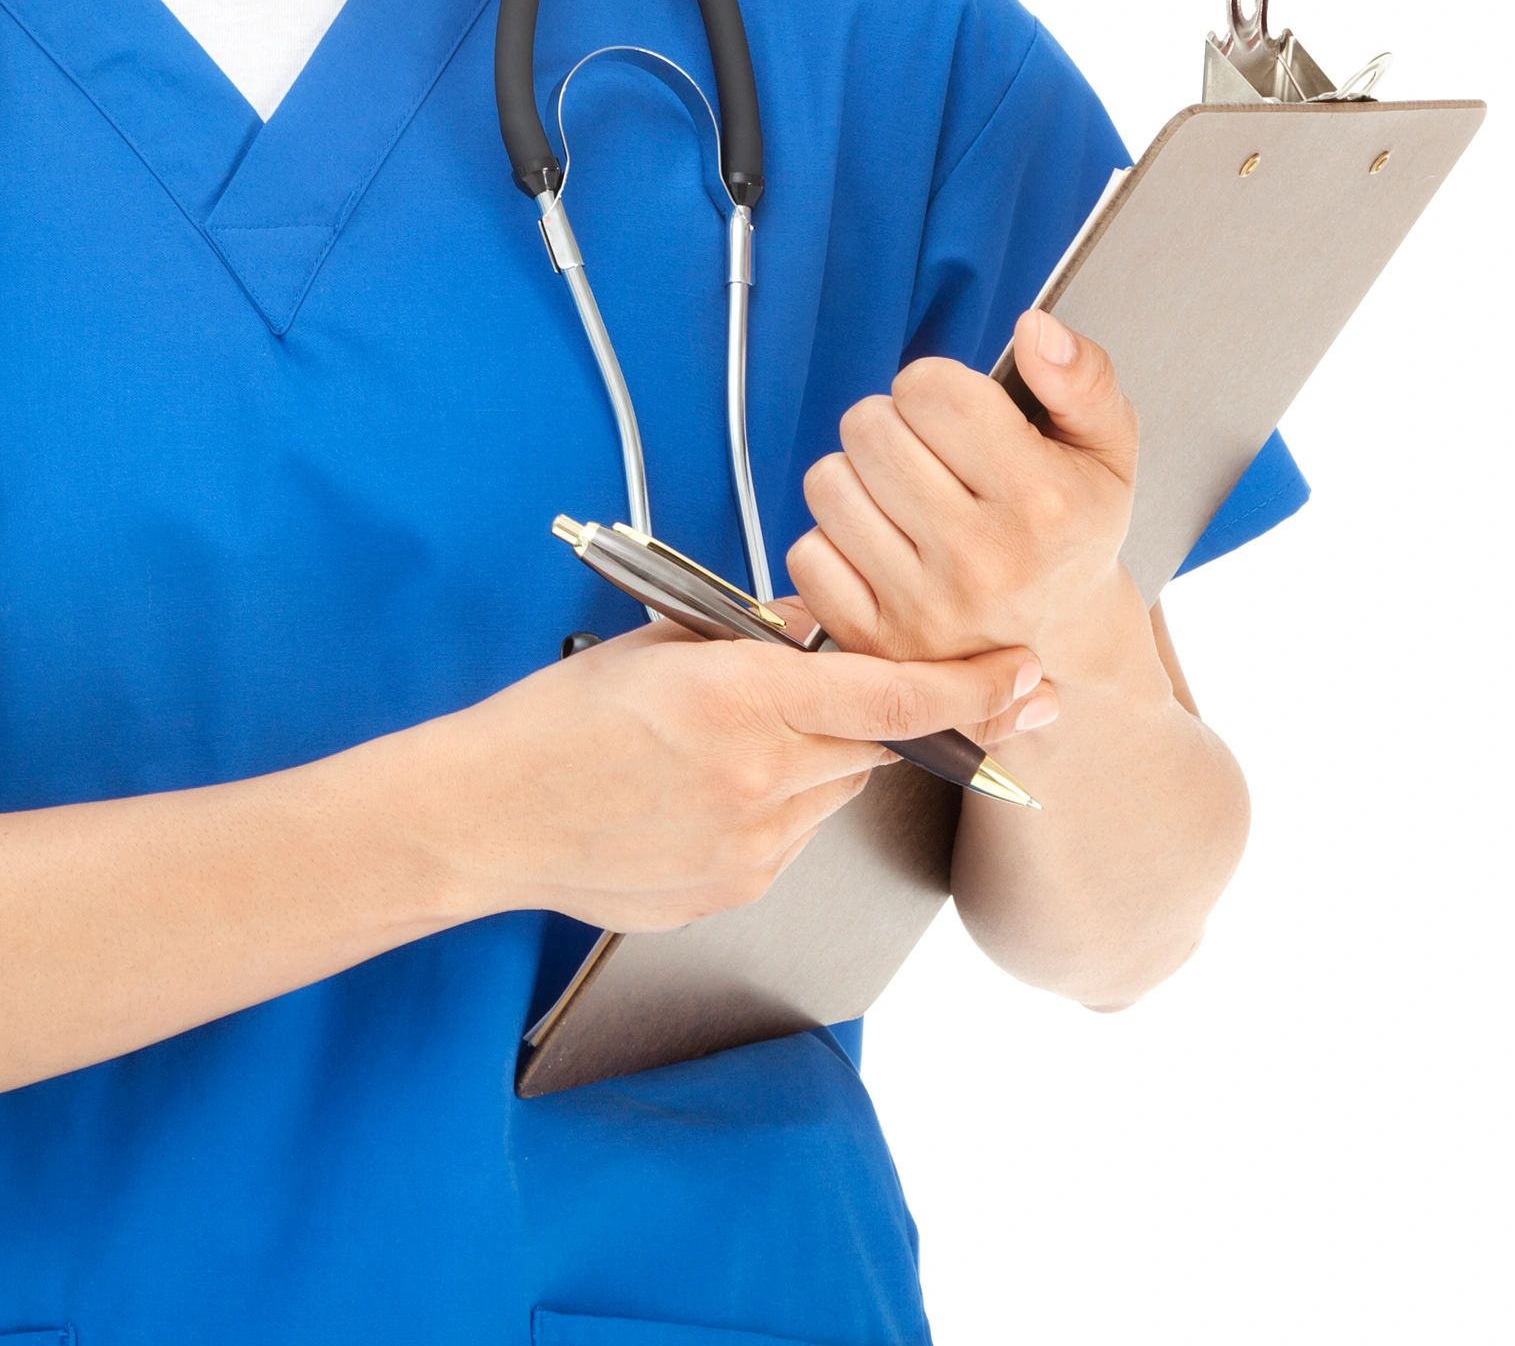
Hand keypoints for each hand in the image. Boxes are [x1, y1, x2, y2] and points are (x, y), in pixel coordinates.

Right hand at [445, 617, 1048, 932]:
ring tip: (719, 749)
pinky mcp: (734, 891)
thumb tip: (815, 625)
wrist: (487, 815)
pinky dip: (769, 812)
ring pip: (832, 793)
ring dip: (810, 764)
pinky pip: (789, 843)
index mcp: (740, 695)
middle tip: (807, 699)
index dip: (971, 687)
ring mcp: (751, 844)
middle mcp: (760, 774)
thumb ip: (749, 638)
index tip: (1027, 678)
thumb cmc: (554, 721)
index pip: (891, 693)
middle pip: (871, 745)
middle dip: (865, 718)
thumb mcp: (655, 645)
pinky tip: (696, 797)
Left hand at [783, 307, 1140, 675]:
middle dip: (893, 425)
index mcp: (1042, 504)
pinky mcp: (876, 641)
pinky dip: (833, 540)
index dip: (935, 386)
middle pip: (868, 427)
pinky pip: (805, 552)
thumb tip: (1034, 328)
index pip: (928, 388)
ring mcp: (925, 608)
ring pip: (828, 482)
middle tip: (931, 456)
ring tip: (905, 498)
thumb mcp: (1106, 449)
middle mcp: (982, 561)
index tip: (958, 415)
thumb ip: (1082, 377)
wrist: (1063, 641)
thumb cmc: (1073, 531)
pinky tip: (882, 547)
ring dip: (858, 478)